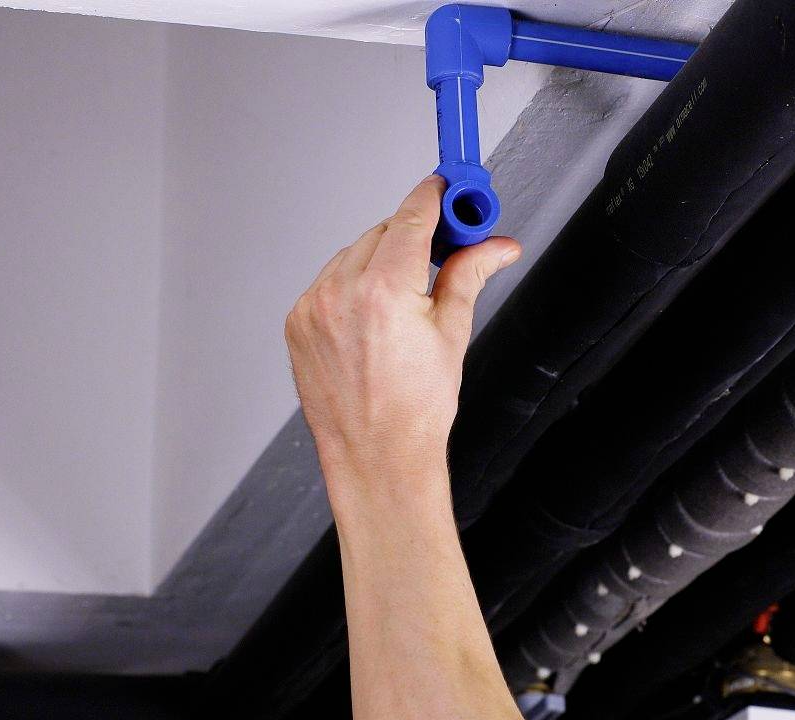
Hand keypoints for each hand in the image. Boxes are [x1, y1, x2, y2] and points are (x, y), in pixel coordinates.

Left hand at [286, 176, 520, 487]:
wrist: (377, 457)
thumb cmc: (415, 409)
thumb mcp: (452, 334)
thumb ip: (468, 274)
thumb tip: (496, 245)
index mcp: (384, 292)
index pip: (412, 218)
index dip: (434, 197)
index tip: (449, 187)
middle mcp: (341, 293)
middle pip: (383, 232)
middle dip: (414, 234)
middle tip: (445, 246)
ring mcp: (313, 308)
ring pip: (353, 254)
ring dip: (382, 258)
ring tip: (409, 295)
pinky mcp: (297, 322)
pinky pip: (330, 281)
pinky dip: (353, 283)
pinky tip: (377, 314)